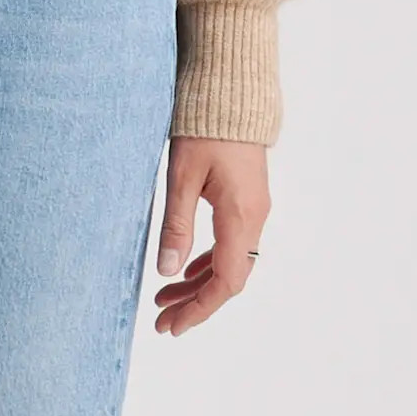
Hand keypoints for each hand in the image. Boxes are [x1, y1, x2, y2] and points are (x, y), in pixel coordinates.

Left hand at [151, 136, 269, 335]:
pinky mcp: (247, 197)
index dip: (199, 309)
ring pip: (231, 261)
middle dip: (196, 302)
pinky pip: (232, 242)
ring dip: (200, 282)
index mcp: (240, 217)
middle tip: (161, 319)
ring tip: (165, 296)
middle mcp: (254, 218)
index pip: (225, 282)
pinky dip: (209, 260)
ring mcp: (254, 208)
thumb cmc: (204, 127)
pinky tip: (187, 266)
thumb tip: (166, 272)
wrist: (232, 89)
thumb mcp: (182, 176)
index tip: (172, 326)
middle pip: (229, 277)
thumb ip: (176, 225)